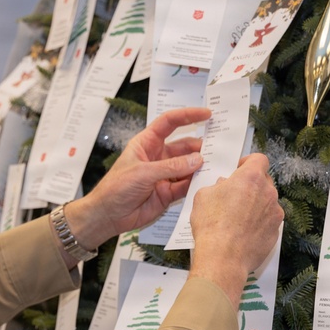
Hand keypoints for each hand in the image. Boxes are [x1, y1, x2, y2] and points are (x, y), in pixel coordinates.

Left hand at [63, 107, 210, 251]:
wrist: (108, 215)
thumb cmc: (116, 188)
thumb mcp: (143, 173)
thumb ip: (172, 167)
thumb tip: (198, 160)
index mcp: (147, 143)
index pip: (169, 123)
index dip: (187, 115)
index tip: (207, 114)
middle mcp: (158, 157)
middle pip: (184, 146)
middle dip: (201, 145)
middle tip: (221, 145)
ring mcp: (164, 175)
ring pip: (188, 166)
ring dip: (201, 166)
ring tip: (220, 164)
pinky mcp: (168, 192)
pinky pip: (186, 185)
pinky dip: (197, 184)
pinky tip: (208, 181)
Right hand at [188, 153, 283, 307]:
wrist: (223, 257)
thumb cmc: (211, 225)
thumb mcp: (202, 196)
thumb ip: (217, 186)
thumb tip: (223, 187)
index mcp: (250, 178)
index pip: (258, 159)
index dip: (248, 162)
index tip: (239, 169)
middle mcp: (267, 192)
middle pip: (264, 181)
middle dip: (251, 185)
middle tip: (234, 194)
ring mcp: (274, 213)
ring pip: (266, 202)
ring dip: (255, 205)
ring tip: (237, 217)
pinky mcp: (275, 231)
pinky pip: (267, 221)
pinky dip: (258, 223)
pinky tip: (243, 232)